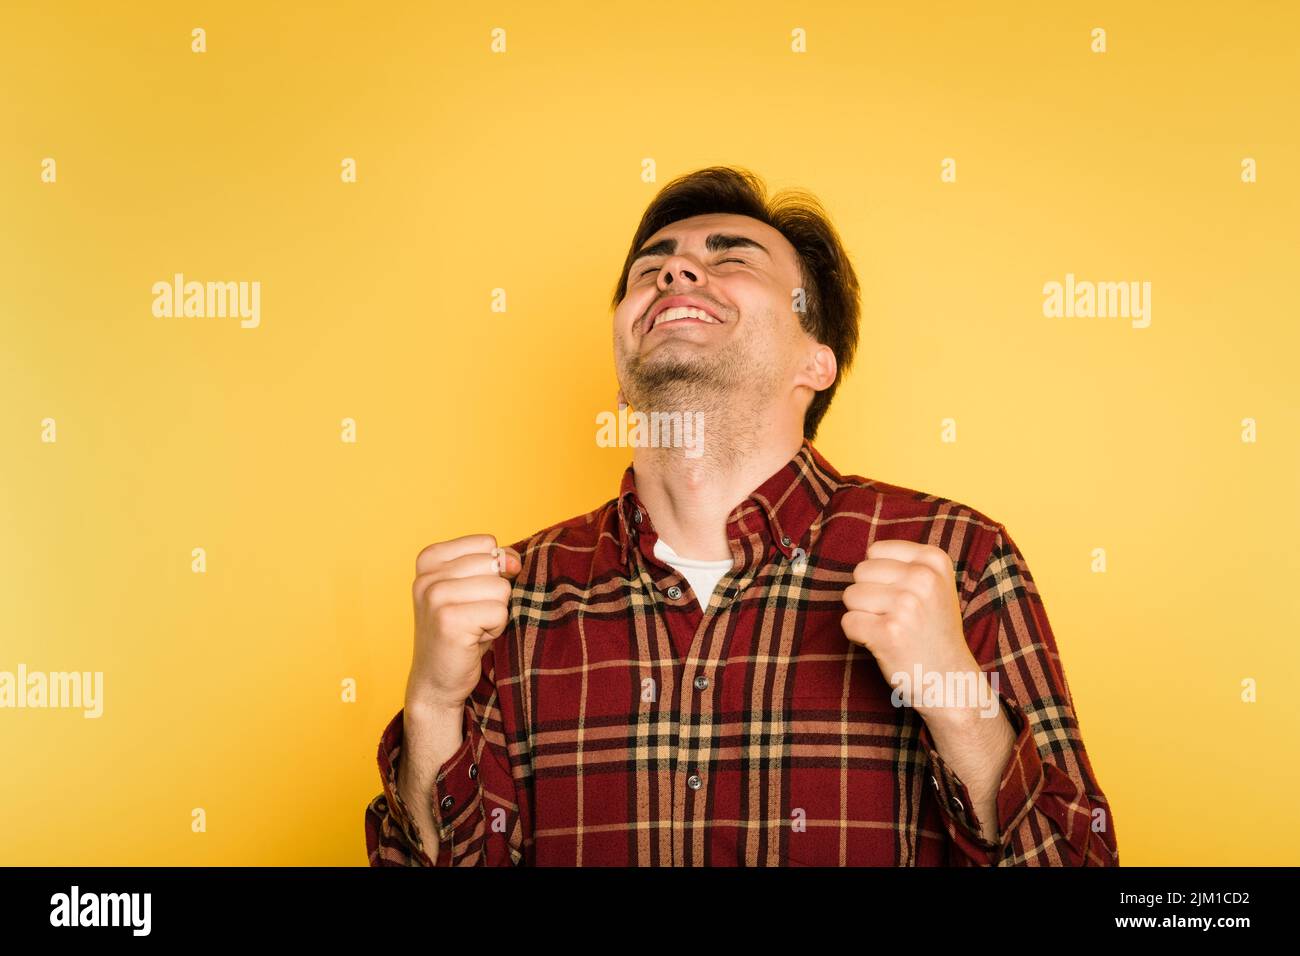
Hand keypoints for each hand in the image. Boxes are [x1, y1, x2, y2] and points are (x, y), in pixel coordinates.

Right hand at [407, 533, 520, 713]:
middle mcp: (427, 575)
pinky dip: (495, 629)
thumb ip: (494, 563)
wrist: (436, 680)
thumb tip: (513, 561)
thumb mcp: (474, 586)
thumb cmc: (461, 630)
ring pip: (500, 589)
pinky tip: (473, 640)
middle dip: (494, 594)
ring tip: (472, 627)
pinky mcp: (449, 620)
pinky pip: (499, 613)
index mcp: (430, 558)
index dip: (491, 572)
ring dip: (495, 613)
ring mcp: (435, 597)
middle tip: (471, 615)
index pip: (487, 543)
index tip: (469, 596)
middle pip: (495, 565)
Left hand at [839, 540, 979, 717]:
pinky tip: (883, 643)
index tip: (902, 596)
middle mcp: (923, 578)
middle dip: (868, 595)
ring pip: (850, 595)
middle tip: (895, 617)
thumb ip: (905, 564)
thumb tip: (866, 553)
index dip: (878, 576)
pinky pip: (848, 622)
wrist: (950, 680)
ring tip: (891, 629)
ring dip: (863, 615)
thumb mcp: (935, 585)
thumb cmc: (933, 631)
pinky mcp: (888, 632)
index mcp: (934, 560)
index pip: (875, 551)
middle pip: (860, 571)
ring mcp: (906, 605)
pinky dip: (858, 636)